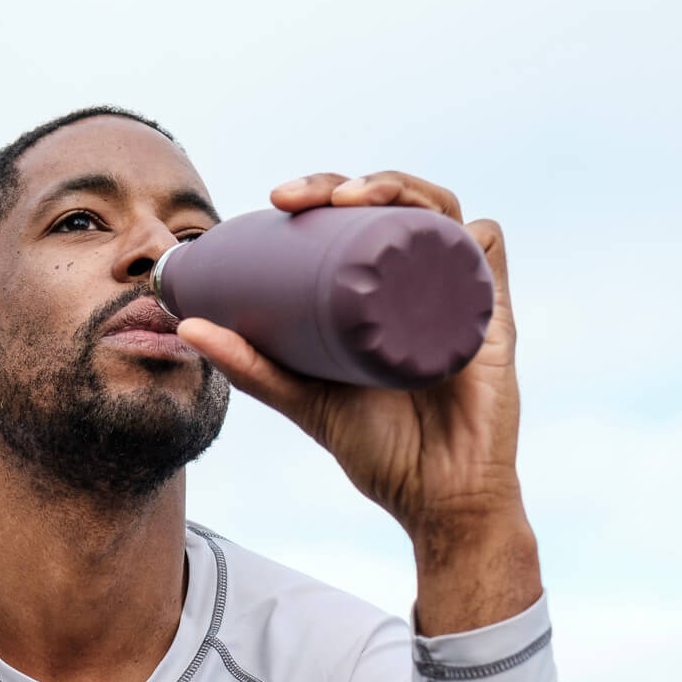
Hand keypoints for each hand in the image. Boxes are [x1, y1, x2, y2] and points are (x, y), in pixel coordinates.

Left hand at [172, 171, 541, 634]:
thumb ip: (251, 368)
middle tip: (298, 199)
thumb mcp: (306, 401)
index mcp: (379, 289)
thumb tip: (187, 327)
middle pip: (393, 204)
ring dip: (400, 188)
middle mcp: (418, 280)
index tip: (277, 199)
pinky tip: (435, 227)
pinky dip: (470, 228)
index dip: (320, 192)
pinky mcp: (494, 315)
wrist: (435, 498)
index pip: (355, 218)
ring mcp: (457, 291)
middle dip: (346, 183)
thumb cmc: (380, 450)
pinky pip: (490, 248)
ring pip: (439, 212)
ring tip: (352, 202)